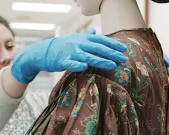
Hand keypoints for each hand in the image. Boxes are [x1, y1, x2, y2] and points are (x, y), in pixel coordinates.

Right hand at [11, 28, 127, 83]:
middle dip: (112, 53)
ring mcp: (71, 53)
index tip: (124, 49)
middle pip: (98, 48)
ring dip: (101, 61)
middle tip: (123, 59)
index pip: (101, 40)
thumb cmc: (61, 46)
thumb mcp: (74, 39)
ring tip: (113, 66)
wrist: (43, 52)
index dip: (113, 44)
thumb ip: (87, 36)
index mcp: (83, 39)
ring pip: (88, 57)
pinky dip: (78, 66)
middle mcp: (78, 44)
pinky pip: (71, 64)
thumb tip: (96, 31)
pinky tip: (85, 68)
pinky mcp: (63, 61)